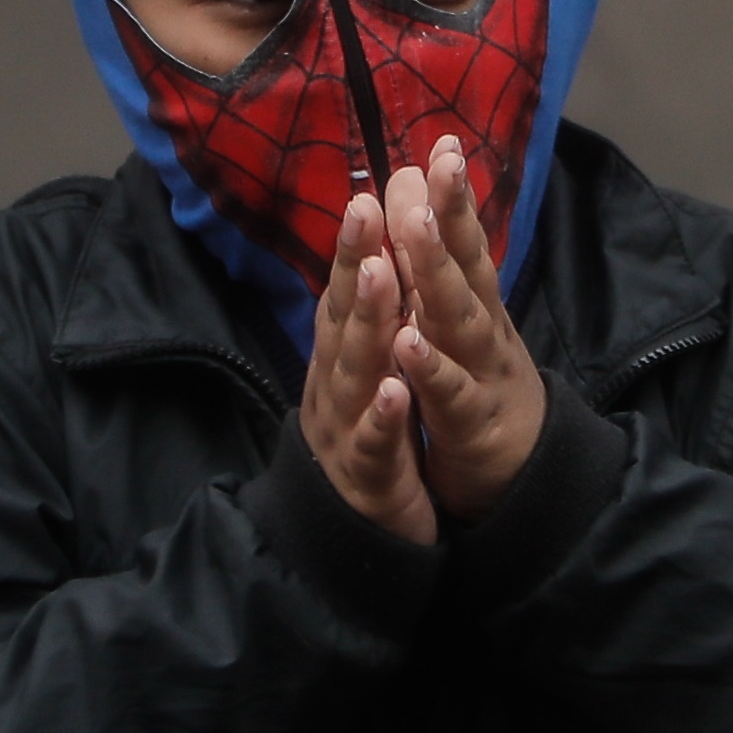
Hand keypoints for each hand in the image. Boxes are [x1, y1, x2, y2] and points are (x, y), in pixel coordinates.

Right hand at [302, 185, 434, 545]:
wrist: (355, 544)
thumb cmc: (369, 448)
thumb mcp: (364, 379)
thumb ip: (364, 322)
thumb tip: (369, 256)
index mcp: (341, 359)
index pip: (348, 291)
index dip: (358, 243)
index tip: (373, 187)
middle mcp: (335, 385)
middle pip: (344, 316)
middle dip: (358, 260)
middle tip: (368, 204)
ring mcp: (346, 430)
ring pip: (356, 371)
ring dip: (369, 321)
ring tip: (384, 274)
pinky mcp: (367, 478)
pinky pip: (376, 445)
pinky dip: (384, 416)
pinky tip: (396, 391)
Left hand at [383, 137, 545, 521]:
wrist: (518, 475)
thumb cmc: (479, 384)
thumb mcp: (460, 317)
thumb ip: (440, 255)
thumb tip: (415, 180)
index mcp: (474, 301)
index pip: (465, 238)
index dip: (455, 193)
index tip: (445, 140)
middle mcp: (482, 326)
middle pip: (470, 263)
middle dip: (455, 212)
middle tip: (443, 163)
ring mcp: (479, 371)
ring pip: (459, 317)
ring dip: (437, 272)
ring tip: (414, 228)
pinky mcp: (469, 421)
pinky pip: (447, 391)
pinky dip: (428, 366)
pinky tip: (406, 341)